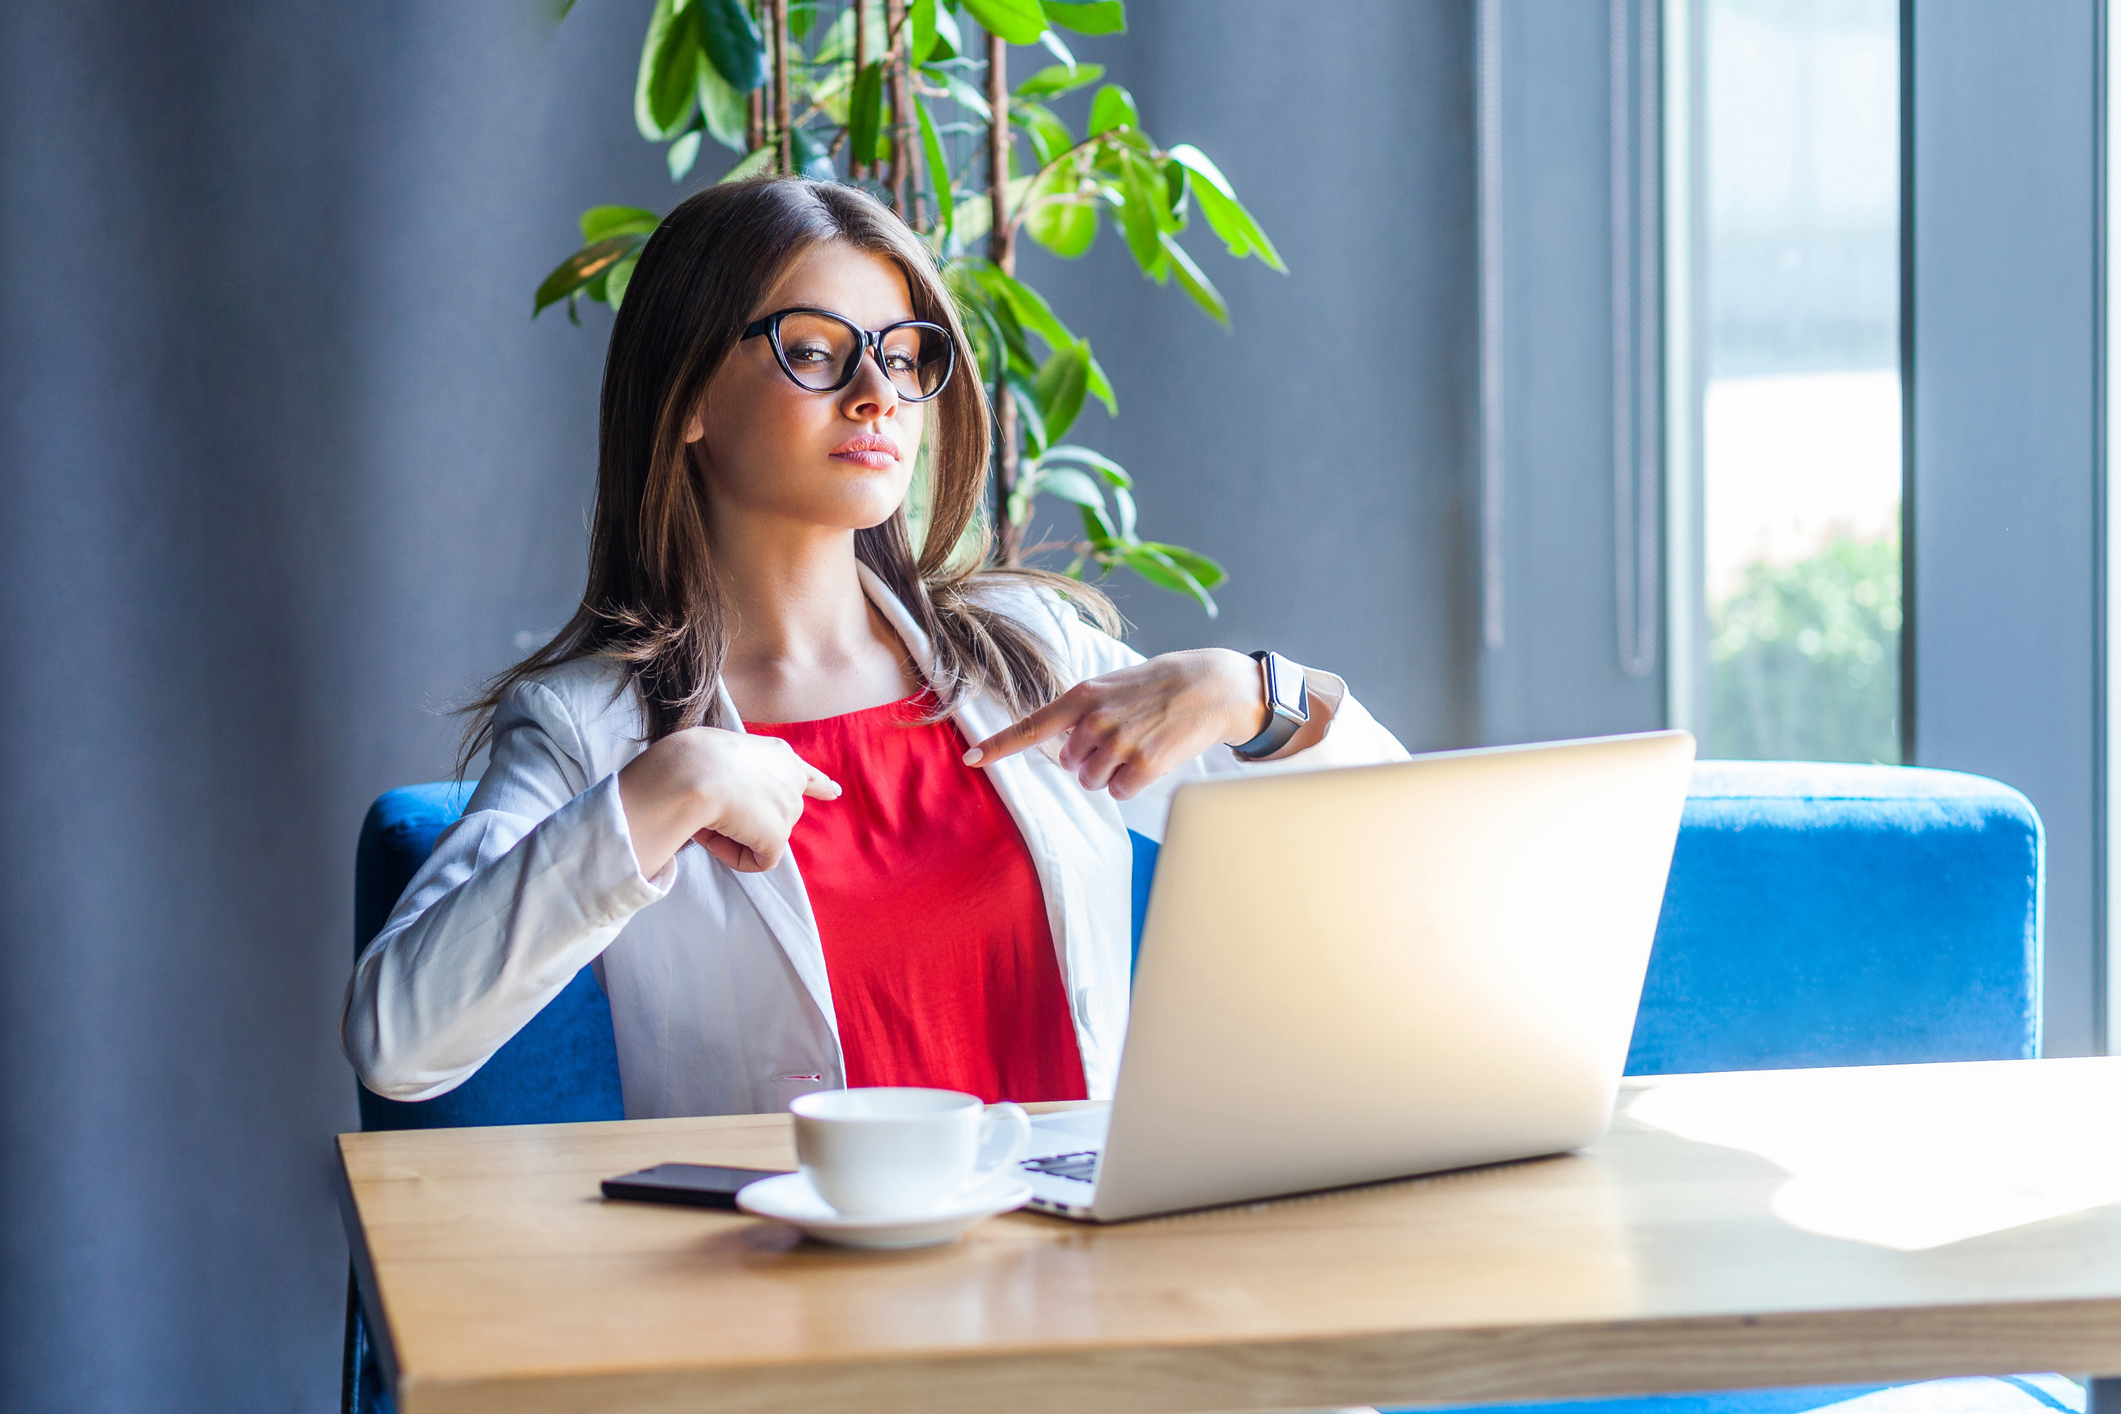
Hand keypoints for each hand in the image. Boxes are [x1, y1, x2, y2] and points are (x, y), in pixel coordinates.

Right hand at [618, 727, 840, 876]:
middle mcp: (792, 779)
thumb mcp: (721, 748)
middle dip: (753, 820)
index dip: (821, 785)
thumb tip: (725, 794)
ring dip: (734, 834)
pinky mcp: (778, 836)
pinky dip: (735, 856)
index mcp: (779, 754)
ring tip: (707, 817)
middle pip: (778, 813)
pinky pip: (759, 860)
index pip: (808, 774)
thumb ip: (735, 768)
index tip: (834, 793)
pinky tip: (716, 837)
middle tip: (715, 813)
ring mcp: (789, 809)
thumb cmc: (696, 756)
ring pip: (761, 836)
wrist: (695, 771)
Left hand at [962, 649, 1265, 800]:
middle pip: (1070, 765)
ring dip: (1112, 774)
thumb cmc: (1161, 684)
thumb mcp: (1113, 685)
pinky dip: (1132, 785)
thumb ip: (1083, 712)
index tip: (970, 760)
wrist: (1213, 686)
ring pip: (1093, 782)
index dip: (998, 746)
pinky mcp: (1145, 764)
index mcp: (1083, 696)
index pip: (1031, 726)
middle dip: (1091, 759)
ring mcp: (1121, 743)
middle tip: (1123, 738)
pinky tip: (1152, 760)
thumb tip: (1064, 750)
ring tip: (1139, 746)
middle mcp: (1096, 720)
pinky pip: (1120, 793)